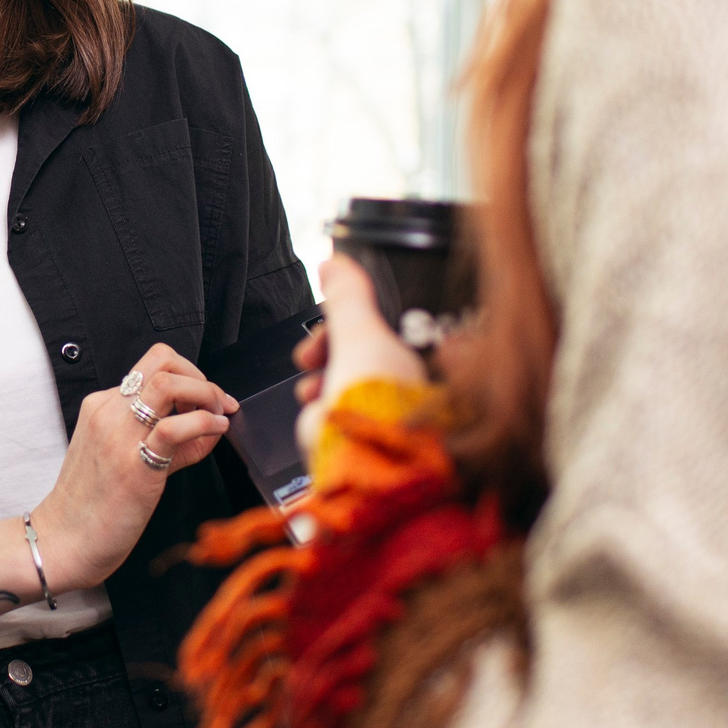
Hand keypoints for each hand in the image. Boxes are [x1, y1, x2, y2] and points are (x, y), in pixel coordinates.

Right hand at [0, 343, 235, 600]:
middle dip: (201, 376)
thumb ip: (169, 441)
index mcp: (101, 406)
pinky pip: (174, 427)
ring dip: (205, 393)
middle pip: (161, 360)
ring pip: (167, 383)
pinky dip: (204, 422)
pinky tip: (215, 432)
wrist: (65, 540)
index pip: (152, 365)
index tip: (207, 397)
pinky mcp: (133, 464)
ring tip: (218, 416)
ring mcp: (117, 435)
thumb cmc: (94, 504)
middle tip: (217, 403)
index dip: (189, 373)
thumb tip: (210, 427)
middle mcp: (107, 412)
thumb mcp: (126, 458)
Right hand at [292, 254, 425, 460]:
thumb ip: (347, 297)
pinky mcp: (368, 436)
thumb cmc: (374, 406)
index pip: (378, 326)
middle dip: (327, 352)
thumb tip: (335, 261)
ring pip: (347, 382)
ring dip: (321, 381)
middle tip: (311, 357)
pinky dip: (323, 408)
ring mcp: (388, 412)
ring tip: (312, 391)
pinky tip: (317, 412)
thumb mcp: (359, 335)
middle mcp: (408, 385)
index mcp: (417, 357)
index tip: (326, 326)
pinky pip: (340, 411)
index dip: (346, 322)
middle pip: (359, 353)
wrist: (365, 466)